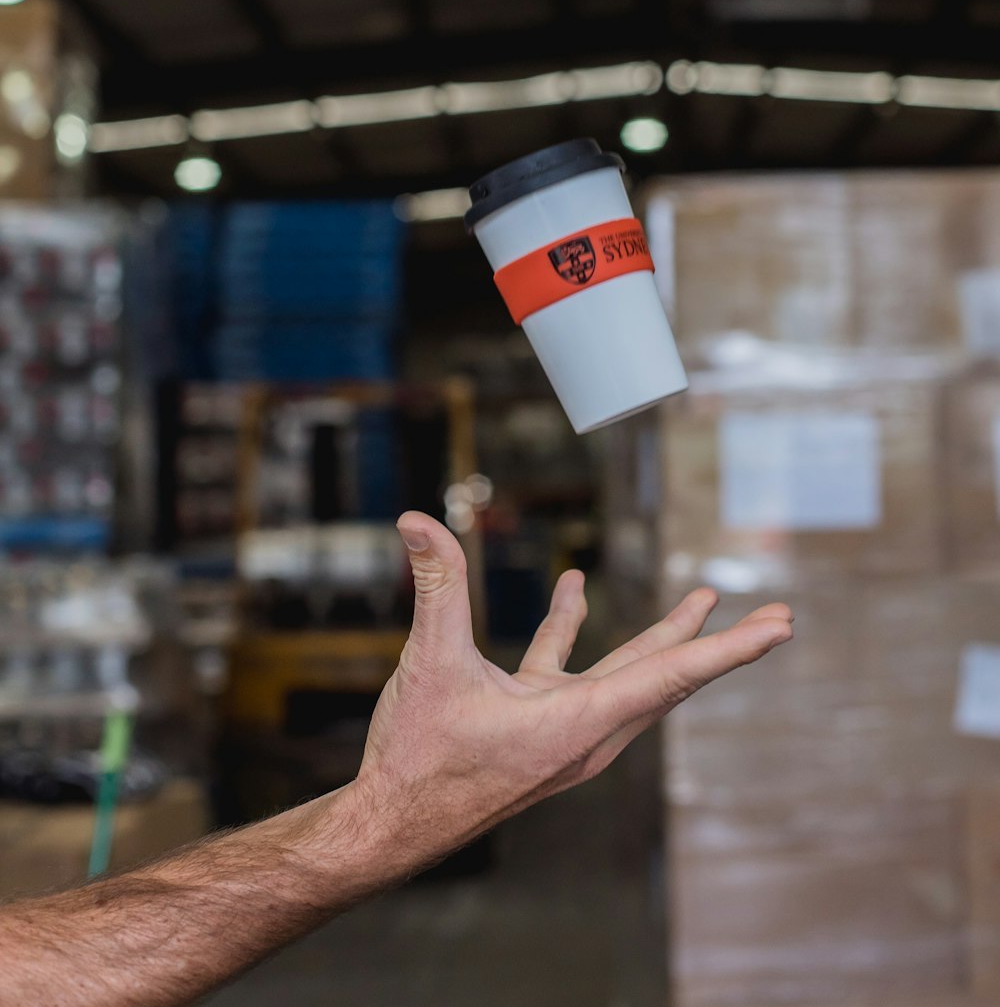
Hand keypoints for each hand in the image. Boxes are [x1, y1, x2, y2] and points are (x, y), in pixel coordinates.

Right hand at [354, 512, 791, 872]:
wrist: (388, 828)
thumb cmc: (418, 759)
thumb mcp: (430, 662)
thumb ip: (436, 585)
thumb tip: (417, 520)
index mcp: (578, 722)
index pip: (672, 676)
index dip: (729, 648)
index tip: (780, 629)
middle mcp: (587, 734)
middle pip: (672, 679)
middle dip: (724, 645)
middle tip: (779, 619)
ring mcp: (566, 736)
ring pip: (632, 677)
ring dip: (666, 637)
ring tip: (703, 600)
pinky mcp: (538, 732)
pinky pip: (574, 675)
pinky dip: (577, 633)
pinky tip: (571, 592)